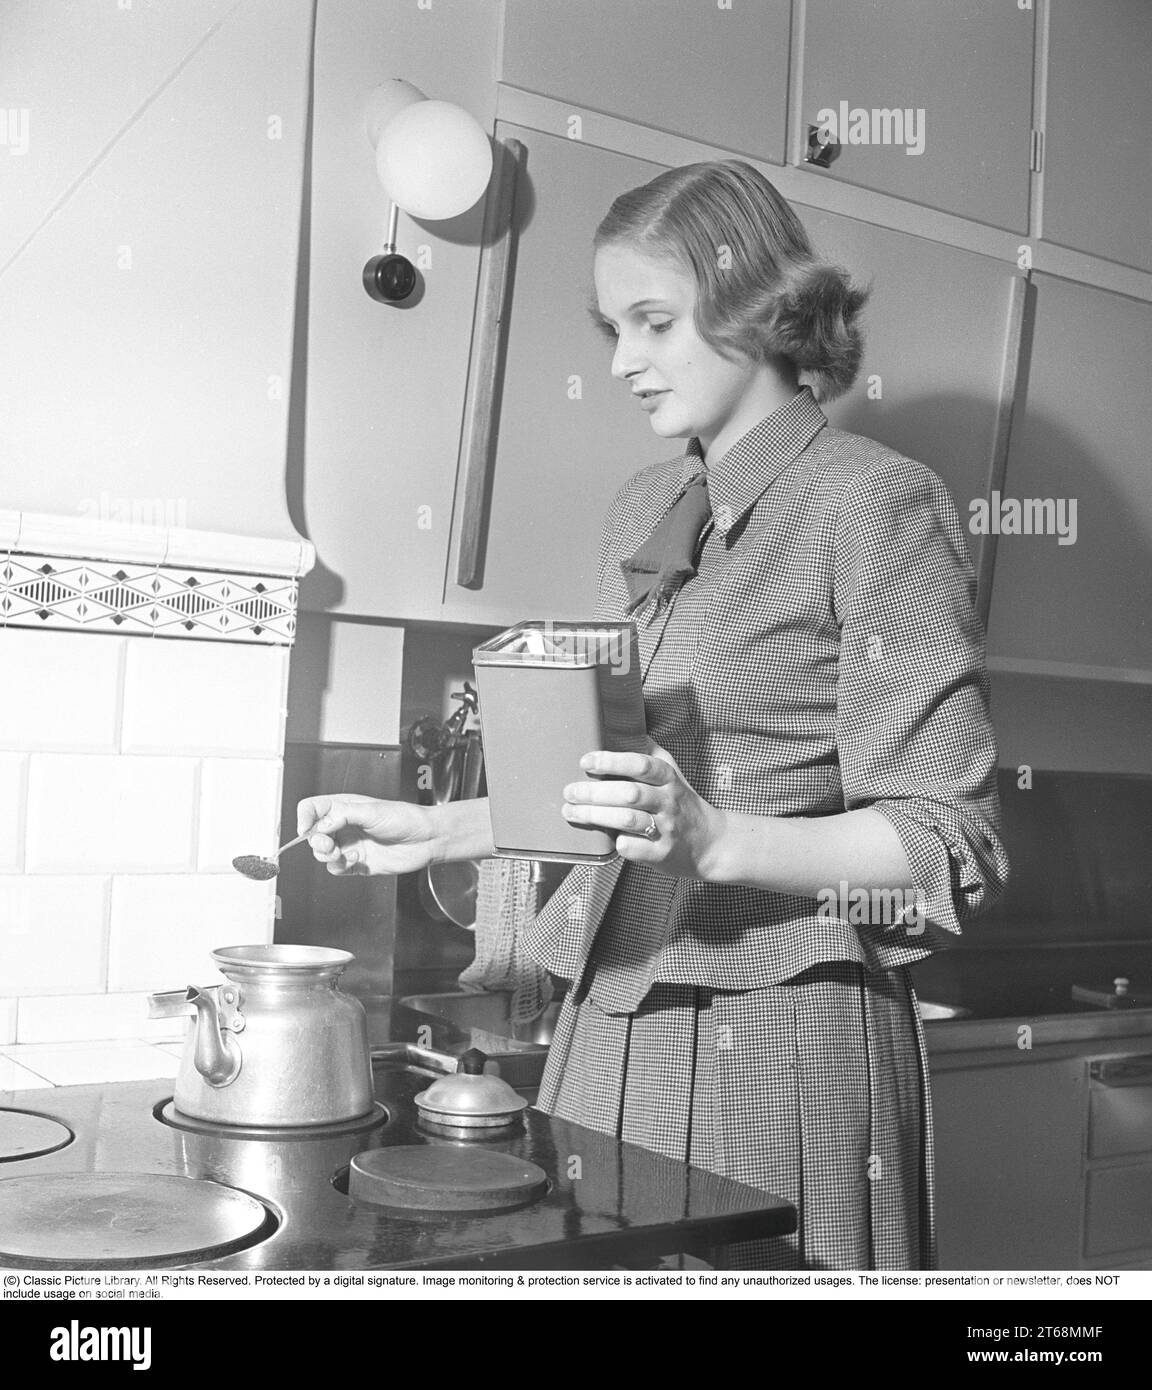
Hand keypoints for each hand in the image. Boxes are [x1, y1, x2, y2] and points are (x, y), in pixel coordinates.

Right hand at [297, 794, 437, 876]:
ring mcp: (349, 844)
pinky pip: (336, 869)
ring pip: (322, 854)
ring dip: (327, 855)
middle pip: (313, 834)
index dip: (305, 818)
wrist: (425, 840)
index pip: (312, 809)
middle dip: (316, 841)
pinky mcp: (356, 863)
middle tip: (328, 844)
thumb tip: (321, 824)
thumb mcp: (372, 810)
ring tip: (342, 853)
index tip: (306, 829)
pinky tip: (354, 859)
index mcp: (345, 807)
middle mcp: (344, 826)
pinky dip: (340, 866)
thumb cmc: (405, 819)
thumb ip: (343, 815)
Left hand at [560, 742, 727, 880]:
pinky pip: (635, 847)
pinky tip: (606, 838)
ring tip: (572, 812)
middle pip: (629, 793)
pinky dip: (619, 842)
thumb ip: (649, 753)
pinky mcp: (663, 853)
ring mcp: (667, 828)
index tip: (586, 762)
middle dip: (594, 792)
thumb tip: (621, 727)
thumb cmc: (682, 804)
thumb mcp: (672, 773)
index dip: (612, 761)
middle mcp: (669, 801)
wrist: (711, 843)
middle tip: (569, 792)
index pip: (641, 764)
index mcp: (668, 778)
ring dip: (596, 815)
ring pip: (628, 819)